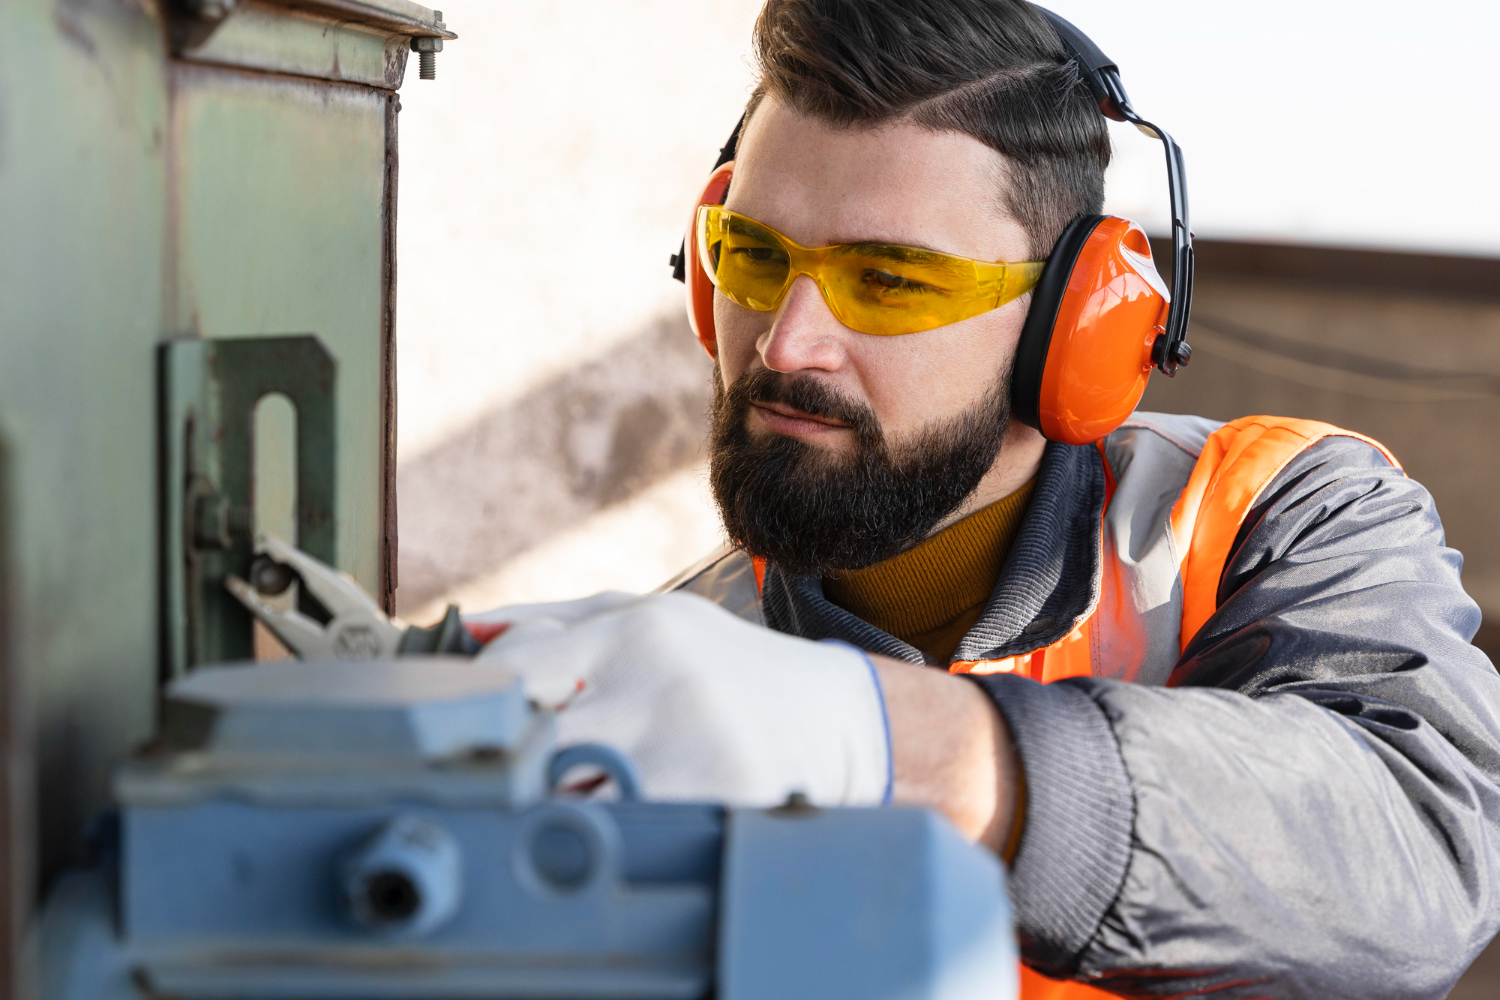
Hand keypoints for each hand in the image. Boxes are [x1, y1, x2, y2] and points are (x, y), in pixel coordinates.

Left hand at [477, 591, 890, 807]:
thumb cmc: (721, 667)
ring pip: (567, 797)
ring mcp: (685, 744)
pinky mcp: (712, 800)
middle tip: (526, 772)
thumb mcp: (648, 618)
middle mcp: (656, 680)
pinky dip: (612, 835)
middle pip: (530, 741)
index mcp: (633, 631)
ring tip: (593, 790)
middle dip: (520, 763)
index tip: (480, 729)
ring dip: (563, 804)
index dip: (481, 706)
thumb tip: (460, 637)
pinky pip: (620, 833)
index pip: (512, 669)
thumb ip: (552, 621)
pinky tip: (637, 815)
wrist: (831, 718)